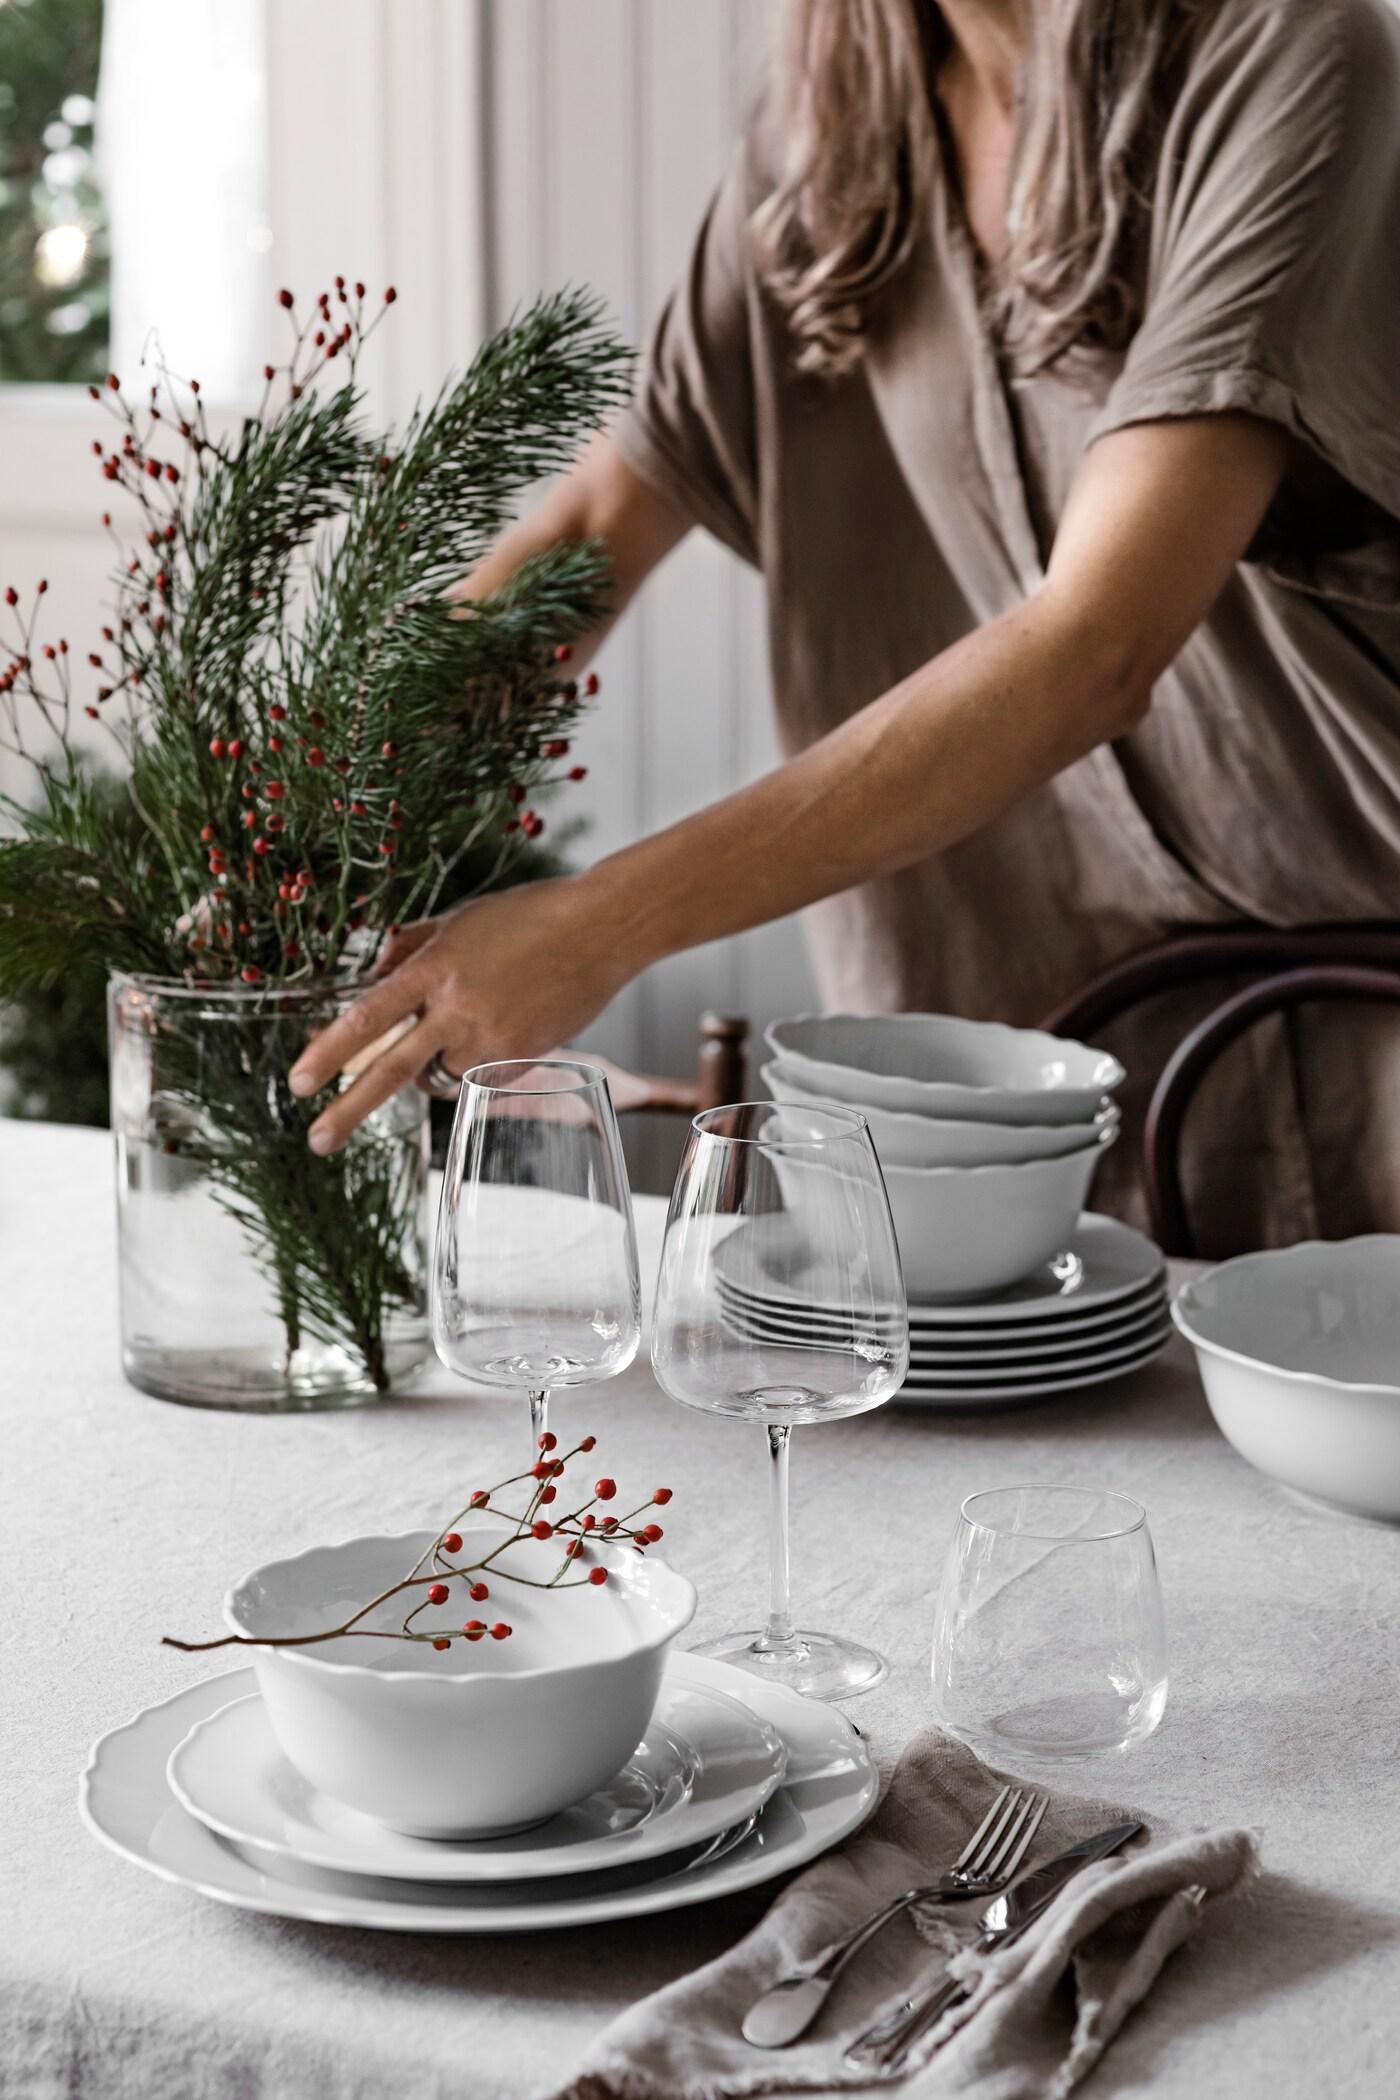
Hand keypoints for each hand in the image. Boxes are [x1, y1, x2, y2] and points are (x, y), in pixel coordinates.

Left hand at [288, 875, 631, 1152]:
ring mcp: (492, 1039)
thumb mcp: (459, 920)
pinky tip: (505, 1024)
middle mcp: (458, 1008)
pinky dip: (477, 1061)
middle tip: (317, 1140)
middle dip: (348, 1110)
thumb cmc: (532, 916)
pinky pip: (478, 1077)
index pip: (367, 1017)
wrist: (602, 929)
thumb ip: (412, 948)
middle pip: (391, 1070)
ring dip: (434, 1064)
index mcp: (436, 968)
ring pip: (438, 1076)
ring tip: (469, 1023)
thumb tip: (374, 974)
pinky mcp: (521, 1060)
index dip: (328, 1052)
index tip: (299, 1081)